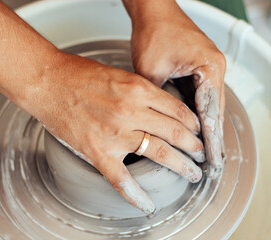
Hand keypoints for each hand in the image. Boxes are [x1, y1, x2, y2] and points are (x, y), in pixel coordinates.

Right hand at [15, 52, 204, 212]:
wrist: (46, 82)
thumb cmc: (77, 74)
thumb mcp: (118, 74)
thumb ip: (140, 92)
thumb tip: (159, 108)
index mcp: (137, 89)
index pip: (178, 110)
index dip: (193, 123)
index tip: (197, 131)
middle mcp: (131, 111)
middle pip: (175, 132)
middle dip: (194, 146)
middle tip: (201, 154)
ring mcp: (115, 134)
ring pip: (158, 153)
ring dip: (181, 165)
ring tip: (192, 173)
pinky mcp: (97, 151)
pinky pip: (122, 179)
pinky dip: (136, 195)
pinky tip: (148, 205)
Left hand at [124, 0, 225, 168]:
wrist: (153, 11)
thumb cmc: (154, 30)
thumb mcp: (150, 70)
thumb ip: (155, 98)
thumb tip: (151, 121)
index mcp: (209, 67)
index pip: (210, 111)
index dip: (210, 137)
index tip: (212, 157)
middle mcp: (213, 69)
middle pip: (214, 111)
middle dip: (212, 138)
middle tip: (212, 163)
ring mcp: (207, 69)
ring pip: (208, 106)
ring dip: (205, 129)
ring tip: (205, 153)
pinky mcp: (196, 70)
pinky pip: (198, 98)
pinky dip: (196, 115)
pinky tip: (193, 131)